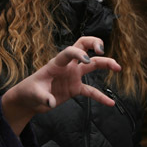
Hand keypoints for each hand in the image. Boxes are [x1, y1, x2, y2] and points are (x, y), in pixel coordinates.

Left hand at [1, 37, 120, 134]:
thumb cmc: (29, 91)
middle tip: (102, 50)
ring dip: (105, 64)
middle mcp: (67, 66)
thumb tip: (51, 102)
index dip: (79, 53)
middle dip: (94, 44)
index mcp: (57, 63)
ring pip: (92, 65)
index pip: (69, 51)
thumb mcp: (34, 93)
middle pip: (83, 47)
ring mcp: (73, 76)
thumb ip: (43, 96)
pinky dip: (100, 96)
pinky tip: (110, 103)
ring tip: (118, 67)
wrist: (29, 100)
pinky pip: (91, 91)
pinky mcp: (75, 88)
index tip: (87, 59)